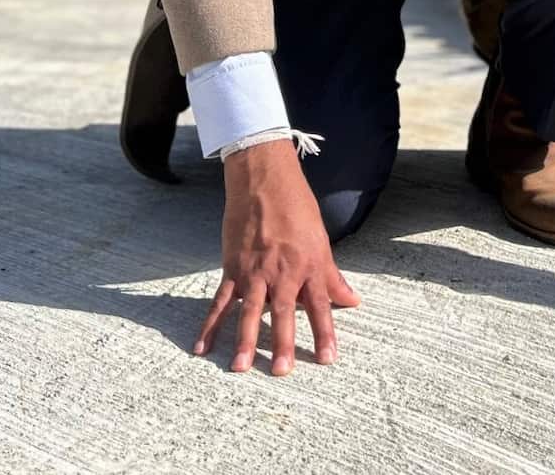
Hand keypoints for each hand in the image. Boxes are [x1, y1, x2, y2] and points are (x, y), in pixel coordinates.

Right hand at [193, 138, 360, 374]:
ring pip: (250, 311)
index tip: (328, 359)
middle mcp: (282, 270)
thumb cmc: (297, 208)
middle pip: (284, 312)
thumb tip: (352, 300)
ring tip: (241, 368)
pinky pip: (221, 301)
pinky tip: (202, 347)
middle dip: (284, 343)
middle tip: (282, 372)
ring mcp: (254, 270)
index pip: (320, 304)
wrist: (263, 181)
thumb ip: (332, 276)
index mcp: (308, 264)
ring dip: (245, 340)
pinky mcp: (232, 267)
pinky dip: (210, 324)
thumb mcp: (321, 240)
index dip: (325, 332)